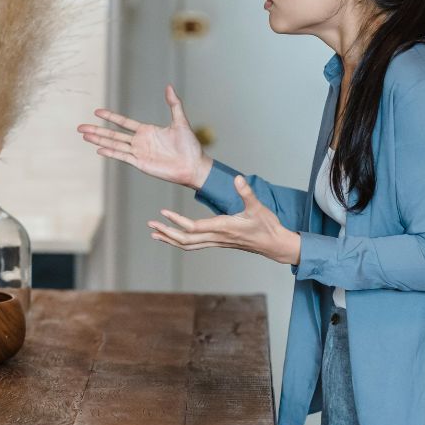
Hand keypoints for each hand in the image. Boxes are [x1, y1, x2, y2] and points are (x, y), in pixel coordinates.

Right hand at [77, 84, 211, 188]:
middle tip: (80, 127)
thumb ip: (174, 104)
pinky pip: (122, 157)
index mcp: (147, 131)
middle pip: (113, 134)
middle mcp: (139, 142)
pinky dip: (110, 153)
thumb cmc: (189, 145)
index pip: (123, 122)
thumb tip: (169, 86)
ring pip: (113, 144)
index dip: (110, 116)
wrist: (193, 165)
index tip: (97, 111)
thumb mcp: (181, 121)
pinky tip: (98, 149)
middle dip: (96, 130)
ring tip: (84, 136)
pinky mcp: (140, 163)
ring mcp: (138, 153)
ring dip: (98, 140)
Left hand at [147, 175, 300, 264]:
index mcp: (223, 227)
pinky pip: (195, 245)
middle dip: (167, 232)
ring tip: (154, 234)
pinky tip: (173, 237)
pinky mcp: (218, 242)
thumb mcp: (258, 207)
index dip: (177, 221)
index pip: (194, 227)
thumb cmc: (267, 225)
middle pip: (185, 239)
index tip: (163, 213)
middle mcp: (217, 237)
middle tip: (150, 225)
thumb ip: (246, 192)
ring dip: (170, 239)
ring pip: (188, 245)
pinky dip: (181, 242)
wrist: (274, 244)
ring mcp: (216, 242)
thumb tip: (238, 179)